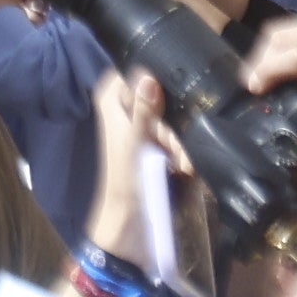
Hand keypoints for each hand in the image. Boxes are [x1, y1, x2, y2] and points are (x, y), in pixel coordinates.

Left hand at [86, 67, 174, 259]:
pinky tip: (184, 168)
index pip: (131, 71)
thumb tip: (148, 76)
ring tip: (181, 163)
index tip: (166, 95)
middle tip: (173, 146)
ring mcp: (143, 131)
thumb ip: (143, 111)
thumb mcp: (134, 143)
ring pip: (170, 119)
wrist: (130, 225)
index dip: (150, 78)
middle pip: (158, 96)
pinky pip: (175, 139)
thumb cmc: (125, 183)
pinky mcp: (158, 150)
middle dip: (171, 121)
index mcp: (112, 103)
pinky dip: (181, 153)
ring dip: (179, 142)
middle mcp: (126, 111)